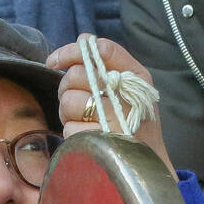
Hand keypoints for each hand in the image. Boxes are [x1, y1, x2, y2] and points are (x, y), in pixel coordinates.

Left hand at [46, 37, 176, 177]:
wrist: (150, 166)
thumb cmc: (135, 123)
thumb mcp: (131, 89)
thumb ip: (109, 64)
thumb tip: (84, 38)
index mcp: (137, 76)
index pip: (100, 50)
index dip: (71, 51)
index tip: (54, 61)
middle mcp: (130, 94)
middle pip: (77, 75)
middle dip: (67, 87)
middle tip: (75, 100)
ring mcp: (118, 120)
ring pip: (70, 101)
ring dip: (67, 112)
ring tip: (81, 119)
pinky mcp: (104, 143)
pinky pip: (70, 128)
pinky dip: (73, 133)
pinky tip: (87, 137)